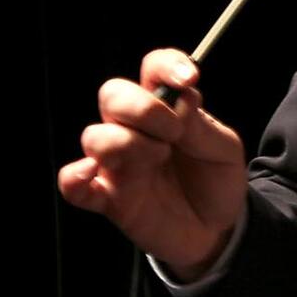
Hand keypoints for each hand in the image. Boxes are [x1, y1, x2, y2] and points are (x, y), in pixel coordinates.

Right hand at [57, 51, 245, 281]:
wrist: (217, 231)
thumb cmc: (216, 181)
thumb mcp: (224, 150)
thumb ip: (201, 125)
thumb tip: (180, 98)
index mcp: (166, 108)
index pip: (154, 69)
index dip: (166, 66)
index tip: (188, 81)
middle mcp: (135, 129)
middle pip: (113, 94)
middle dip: (141, 108)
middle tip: (173, 133)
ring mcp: (118, 162)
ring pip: (94, 136)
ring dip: (125, 143)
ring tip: (158, 159)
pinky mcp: (108, 197)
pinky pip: (73, 185)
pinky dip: (74, 178)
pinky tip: (91, 175)